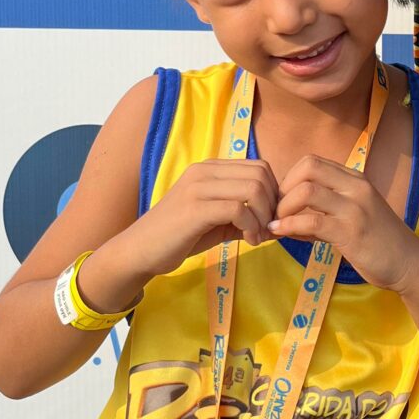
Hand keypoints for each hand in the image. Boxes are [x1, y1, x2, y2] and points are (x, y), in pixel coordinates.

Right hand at [122, 158, 280, 282]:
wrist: (140, 251)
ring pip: (252, 188)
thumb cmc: (179, 236)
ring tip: (256, 237)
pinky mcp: (194, 208)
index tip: (269, 219)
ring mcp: (198, 187)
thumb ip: (245, 216)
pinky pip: (238, 208)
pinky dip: (251, 226)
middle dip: (272, 204)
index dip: (273, 193)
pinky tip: (247, 241)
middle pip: (261, 174)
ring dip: (262, 217)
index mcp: (210, 168)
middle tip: (266, 229)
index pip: (260, 167)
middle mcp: (204, 170)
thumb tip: (278, 222)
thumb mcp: (218, 221)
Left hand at [270, 155, 418, 293]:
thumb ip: (325, 209)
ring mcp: (355, 208)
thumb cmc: (379, 241)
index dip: (289, 178)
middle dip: (283, 188)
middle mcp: (356, 187)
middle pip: (307, 168)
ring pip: (306, 192)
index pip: (312, 161)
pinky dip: (289, 226)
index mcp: (355, 179)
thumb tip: (287, 214)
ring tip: (277, 224)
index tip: (283, 200)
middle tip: (277, 211)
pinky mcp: (351, 232)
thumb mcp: (354, 214)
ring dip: (283, 208)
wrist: (410, 264)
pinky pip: (311, 221)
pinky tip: (281, 233)